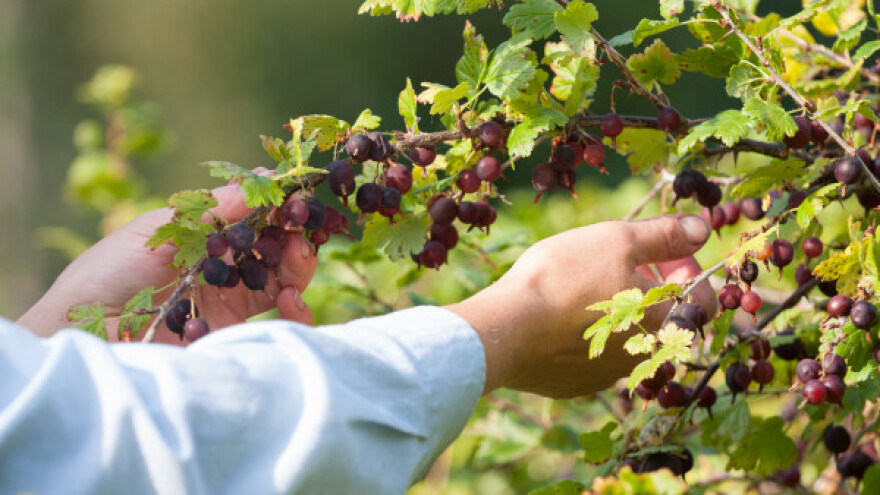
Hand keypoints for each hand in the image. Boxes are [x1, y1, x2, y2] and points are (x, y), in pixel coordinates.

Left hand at [17, 181, 317, 341]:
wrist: (82, 332)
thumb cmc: (109, 272)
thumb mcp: (161, 229)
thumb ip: (214, 208)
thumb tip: (267, 175)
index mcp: (205, 236)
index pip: (257, 218)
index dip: (282, 207)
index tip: (299, 198)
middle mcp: (222, 267)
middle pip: (276, 248)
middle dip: (296, 234)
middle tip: (304, 227)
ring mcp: (229, 302)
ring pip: (284, 281)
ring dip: (300, 266)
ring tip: (297, 257)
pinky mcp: (231, 336)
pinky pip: (278, 324)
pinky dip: (295, 310)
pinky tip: (289, 298)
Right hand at [446, 214, 715, 397]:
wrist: (506, 330)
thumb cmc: (565, 279)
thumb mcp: (617, 240)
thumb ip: (664, 235)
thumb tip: (702, 229)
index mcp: (664, 323)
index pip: (705, 301)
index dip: (687, 268)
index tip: (658, 251)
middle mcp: (644, 357)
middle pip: (664, 319)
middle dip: (650, 288)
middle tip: (620, 264)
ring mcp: (607, 377)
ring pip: (628, 339)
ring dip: (619, 312)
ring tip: (586, 286)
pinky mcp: (574, 385)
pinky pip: (592, 356)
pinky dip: (587, 334)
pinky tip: (559, 315)